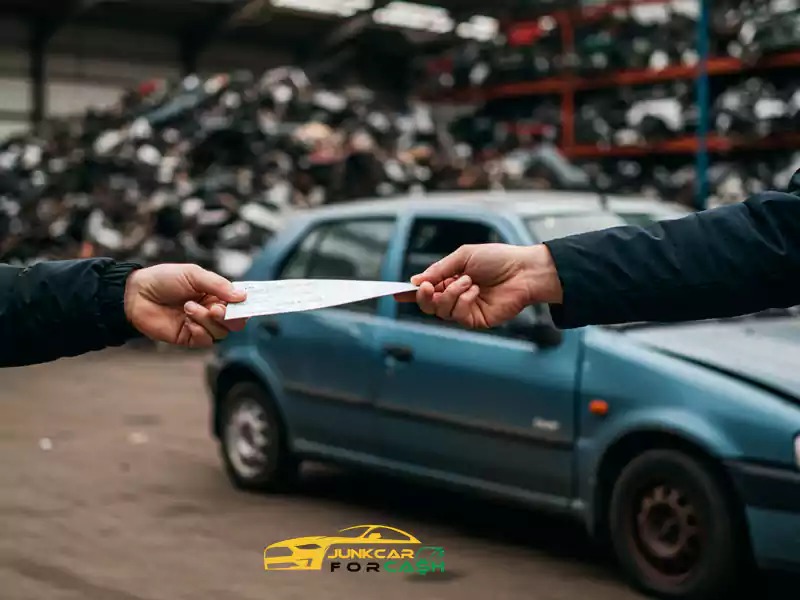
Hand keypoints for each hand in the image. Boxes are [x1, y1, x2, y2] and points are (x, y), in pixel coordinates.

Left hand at [124, 264, 248, 347]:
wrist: (135, 294)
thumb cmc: (163, 279)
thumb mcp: (193, 274)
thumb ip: (218, 285)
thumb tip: (242, 296)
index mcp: (216, 293)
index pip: (239, 303)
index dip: (247, 305)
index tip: (249, 304)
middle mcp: (211, 310)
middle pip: (235, 322)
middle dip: (230, 317)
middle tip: (217, 309)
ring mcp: (201, 325)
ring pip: (221, 332)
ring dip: (207, 320)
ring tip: (188, 308)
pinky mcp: (188, 338)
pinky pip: (205, 341)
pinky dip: (199, 331)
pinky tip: (186, 321)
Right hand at [395, 243, 562, 328]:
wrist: (523, 270)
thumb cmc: (497, 259)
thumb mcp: (463, 256)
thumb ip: (439, 269)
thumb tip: (416, 281)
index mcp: (450, 279)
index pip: (425, 289)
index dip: (409, 292)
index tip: (394, 292)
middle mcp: (455, 296)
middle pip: (428, 305)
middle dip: (423, 297)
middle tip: (428, 287)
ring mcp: (466, 310)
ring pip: (441, 311)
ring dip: (450, 294)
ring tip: (467, 280)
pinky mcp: (476, 321)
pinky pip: (457, 316)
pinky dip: (463, 301)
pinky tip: (476, 290)